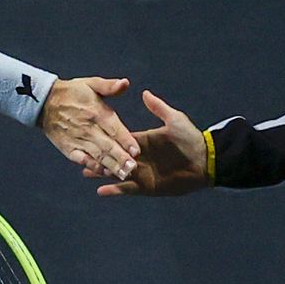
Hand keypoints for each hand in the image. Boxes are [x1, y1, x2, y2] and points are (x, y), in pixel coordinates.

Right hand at [40, 76, 139, 179]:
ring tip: (124, 175)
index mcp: (96, 112)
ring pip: (98, 155)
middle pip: (107, 145)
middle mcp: (88, 128)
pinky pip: (82, 159)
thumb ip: (109, 86)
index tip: (137, 151)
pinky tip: (103, 173)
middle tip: (134, 168)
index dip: (126, 140)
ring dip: (111, 166)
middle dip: (121, 158)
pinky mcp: (69, 148)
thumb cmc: (72, 92)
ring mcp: (78, 140)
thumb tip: (125, 83)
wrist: (44, 102)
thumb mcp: (91, 83)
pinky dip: (92, 166)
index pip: (114, 128)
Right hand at [93, 90, 210, 196]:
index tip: (90, 133)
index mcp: (143, 141)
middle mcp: (140, 158)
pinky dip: (115, 190)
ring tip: (85, 171)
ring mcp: (142, 173)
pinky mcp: (147, 187)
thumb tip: (144, 92)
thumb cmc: (191, 138)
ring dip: (102, 172)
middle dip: (98, 156)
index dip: (106, 138)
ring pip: (117, 172)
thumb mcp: (174, 119)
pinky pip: (128, 189)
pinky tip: (100, 190)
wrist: (205, 161)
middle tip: (80, 153)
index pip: (120, 139)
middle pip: (114, 156)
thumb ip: (158, 107)